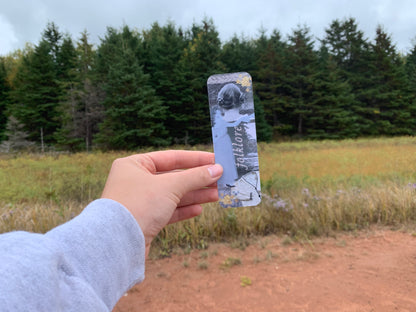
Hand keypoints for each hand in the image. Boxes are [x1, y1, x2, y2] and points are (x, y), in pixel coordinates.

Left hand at [101, 150, 222, 255]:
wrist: (118, 243)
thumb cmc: (140, 204)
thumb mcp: (170, 186)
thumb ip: (195, 177)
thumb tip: (217, 169)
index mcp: (135, 164)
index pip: (171, 157)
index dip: (196, 159)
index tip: (216, 160)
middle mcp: (135, 181)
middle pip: (173, 177)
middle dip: (197, 180)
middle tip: (221, 180)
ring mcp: (140, 201)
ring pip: (173, 195)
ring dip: (195, 195)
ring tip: (217, 194)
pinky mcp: (144, 220)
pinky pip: (168, 211)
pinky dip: (183, 210)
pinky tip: (199, 209)